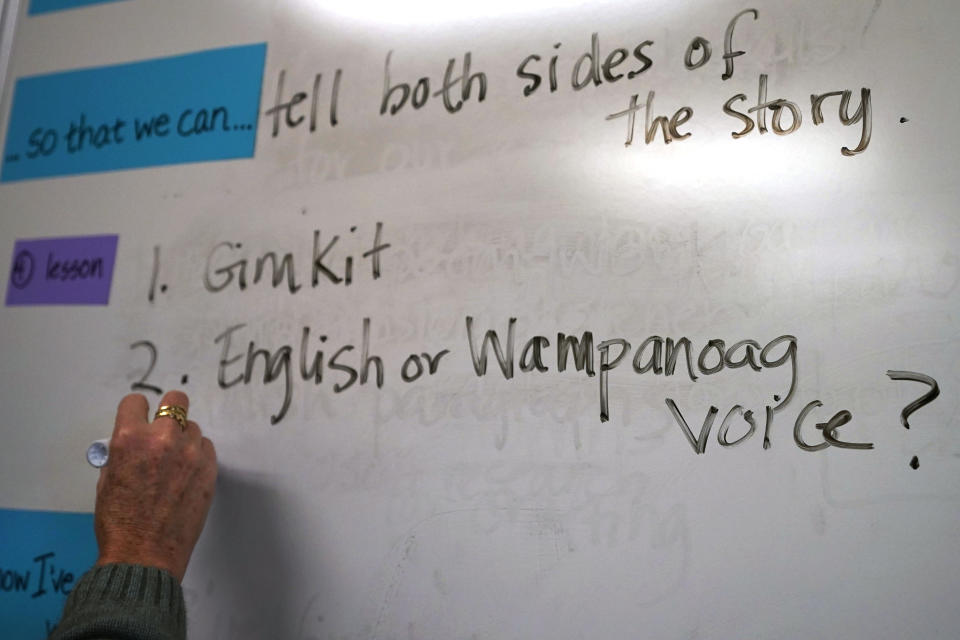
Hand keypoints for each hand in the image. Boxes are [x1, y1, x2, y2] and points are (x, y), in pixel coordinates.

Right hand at [94, 391, 216, 581]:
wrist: (144, 555)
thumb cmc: (119, 523)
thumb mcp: (107, 480)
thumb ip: (122, 453)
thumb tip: (131, 443)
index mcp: (129, 440)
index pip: (136, 402)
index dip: (136, 412)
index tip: (139, 421)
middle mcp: (162, 439)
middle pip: (176, 401)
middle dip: (169, 411)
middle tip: (165, 429)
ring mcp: (190, 453)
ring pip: (192, 428)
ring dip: (183, 439)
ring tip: (175, 463)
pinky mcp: (209, 468)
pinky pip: (206, 448)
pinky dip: (198, 455)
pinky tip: (187, 474)